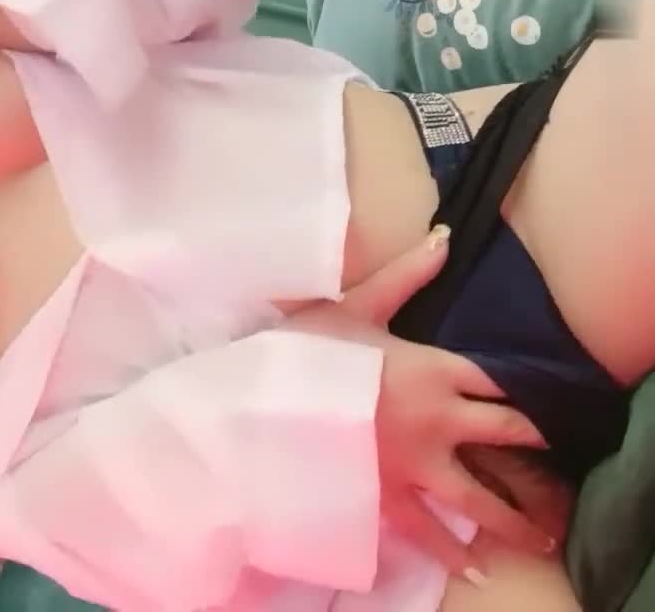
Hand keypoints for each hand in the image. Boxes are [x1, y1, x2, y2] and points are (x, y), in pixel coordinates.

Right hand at [284, 227, 555, 579]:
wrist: (257, 402)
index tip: (532, 396)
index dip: (520, 387)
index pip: (496, 378)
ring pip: (480, 495)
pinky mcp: (386, 497)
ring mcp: (414, 464)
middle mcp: (437, 419)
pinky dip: (451, 553)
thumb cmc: (302, 351)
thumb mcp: (352, 306)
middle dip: (534, 440)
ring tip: (537, 534)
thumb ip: (405, 277)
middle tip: (550, 450)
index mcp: (432, 369)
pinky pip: (429, 531)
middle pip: (507, 431)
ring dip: (514, 516)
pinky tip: (474, 569)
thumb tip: (445, 238)